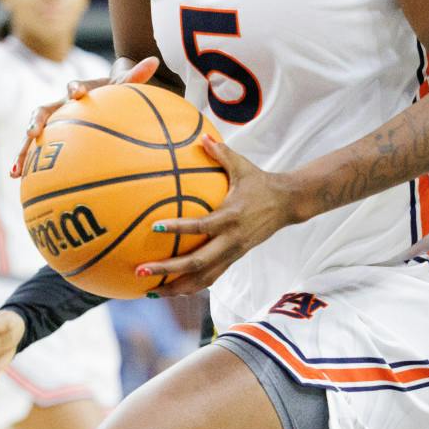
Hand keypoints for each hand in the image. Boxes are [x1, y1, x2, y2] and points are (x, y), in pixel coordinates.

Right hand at [10, 56, 161, 176]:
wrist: (100, 95)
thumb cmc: (114, 92)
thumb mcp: (125, 85)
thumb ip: (136, 76)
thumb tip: (154, 60)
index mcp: (79, 92)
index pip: (75, 87)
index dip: (75, 89)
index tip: (76, 93)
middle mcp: (61, 106)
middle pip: (44, 111)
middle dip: (36, 121)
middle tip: (31, 133)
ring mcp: (53, 122)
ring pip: (34, 133)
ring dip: (23, 150)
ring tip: (16, 170)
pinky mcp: (50, 136)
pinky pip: (36, 149)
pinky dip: (26, 162)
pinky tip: (17, 179)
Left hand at [139, 137, 294, 295]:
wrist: (288, 204)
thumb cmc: (260, 183)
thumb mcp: (242, 166)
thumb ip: (220, 153)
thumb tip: (201, 136)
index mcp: (230, 217)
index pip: (201, 226)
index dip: (178, 228)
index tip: (155, 227)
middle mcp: (231, 240)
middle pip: (198, 263)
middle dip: (168, 270)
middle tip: (141, 271)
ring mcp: (233, 253)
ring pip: (203, 278)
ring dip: (176, 287)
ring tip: (149, 291)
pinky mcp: (234, 260)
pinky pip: (209, 278)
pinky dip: (189, 286)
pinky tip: (169, 288)